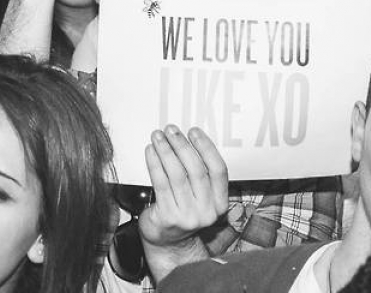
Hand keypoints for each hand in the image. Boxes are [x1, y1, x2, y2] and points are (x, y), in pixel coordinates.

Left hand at [138, 124, 229, 251]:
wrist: (168, 241)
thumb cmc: (183, 210)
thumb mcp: (200, 196)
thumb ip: (200, 174)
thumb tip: (187, 138)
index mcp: (220, 203)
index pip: (219, 170)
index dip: (206, 147)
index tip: (194, 131)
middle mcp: (207, 211)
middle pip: (196, 170)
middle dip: (182, 145)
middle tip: (171, 130)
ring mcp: (187, 216)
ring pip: (176, 175)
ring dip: (166, 151)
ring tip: (158, 136)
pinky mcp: (168, 217)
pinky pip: (160, 183)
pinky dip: (154, 164)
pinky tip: (150, 151)